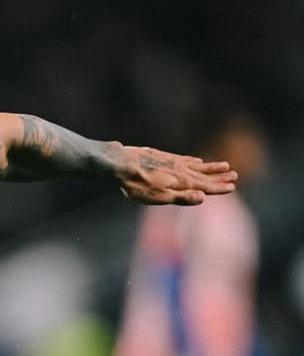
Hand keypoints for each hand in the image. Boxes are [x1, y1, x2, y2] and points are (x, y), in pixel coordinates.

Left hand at [116, 146, 237, 205]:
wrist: (121, 164)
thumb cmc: (138, 185)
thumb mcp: (159, 197)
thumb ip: (181, 198)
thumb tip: (202, 198)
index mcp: (182, 182)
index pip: (205, 186)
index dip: (219, 187)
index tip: (232, 186)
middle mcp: (181, 171)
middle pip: (204, 175)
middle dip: (219, 176)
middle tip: (235, 175)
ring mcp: (172, 163)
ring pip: (197, 166)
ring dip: (211, 167)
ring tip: (224, 165)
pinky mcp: (163, 157)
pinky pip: (184, 160)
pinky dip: (193, 161)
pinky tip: (197, 160)